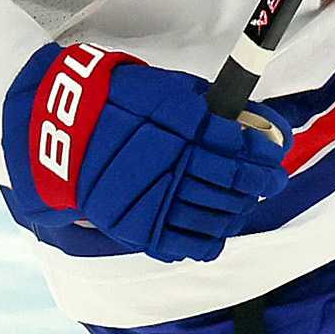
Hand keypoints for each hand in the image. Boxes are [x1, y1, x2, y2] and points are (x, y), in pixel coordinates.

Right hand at [2, 42, 296, 263]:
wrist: (60, 129)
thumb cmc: (119, 101)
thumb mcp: (168, 89)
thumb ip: (209, 107)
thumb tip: (256, 124)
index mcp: (182, 125)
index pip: (240, 145)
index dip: (264, 154)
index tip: (275, 157)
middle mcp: (173, 163)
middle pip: (234, 182)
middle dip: (261, 182)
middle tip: (274, 182)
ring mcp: (155, 199)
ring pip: (216, 215)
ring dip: (238, 210)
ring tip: (244, 204)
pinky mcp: (138, 227)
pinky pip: (187, 244)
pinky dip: (209, 241)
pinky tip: (218, 232)